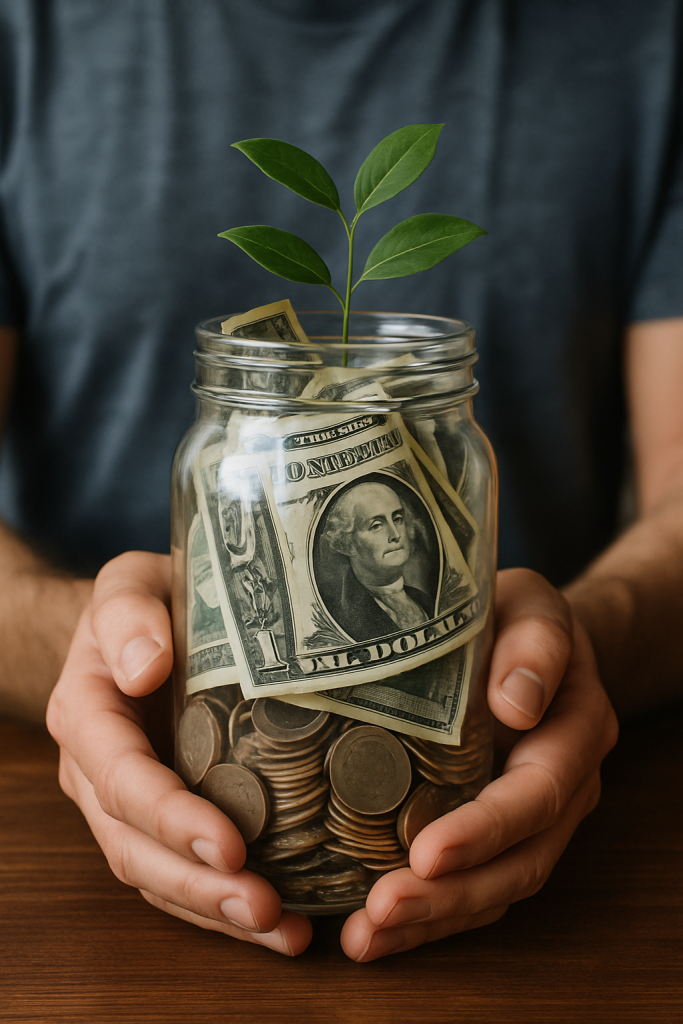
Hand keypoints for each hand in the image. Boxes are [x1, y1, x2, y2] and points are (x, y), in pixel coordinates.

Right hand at [46, 551, 312, 955]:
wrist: (138, 624)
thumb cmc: (139, 603)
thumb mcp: (126, 586)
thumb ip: (125, 617)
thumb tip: (144, 668)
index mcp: (88, 716)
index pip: (122, 780)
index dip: (171, 818)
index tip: (231, 844)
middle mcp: (98, 772)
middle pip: (135, 847)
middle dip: (199, 883)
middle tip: (264, 907)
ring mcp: (127, 804)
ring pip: (158, 876)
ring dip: (214, 910)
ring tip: (281, 930)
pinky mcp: (164, 817)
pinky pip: (182, 872)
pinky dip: (223, 905)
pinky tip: (280, 924)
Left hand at [340, 568, 618, 961]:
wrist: (535, 640)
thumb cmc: (523, 617)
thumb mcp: (534, 606)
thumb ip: (536, 645)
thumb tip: (516, 703)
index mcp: (573, 735)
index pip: (535, 797)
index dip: (485, 831)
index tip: (427, 854)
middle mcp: (563, 789)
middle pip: (518, 864)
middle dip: (450, 896)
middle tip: (380, 912)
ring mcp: (534, 819)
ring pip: (496, 889)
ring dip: (434, 921)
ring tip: (366, 938)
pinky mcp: (498, 832)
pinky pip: (474, 885)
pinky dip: (430, 914)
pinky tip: (376, 930)